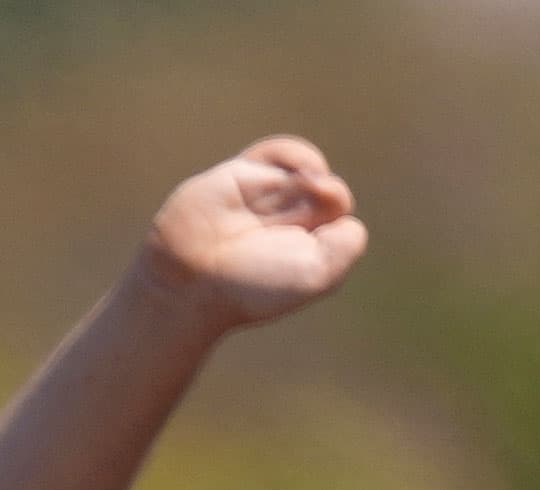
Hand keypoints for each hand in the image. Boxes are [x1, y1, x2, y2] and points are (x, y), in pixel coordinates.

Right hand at [139, 136, 368, 333]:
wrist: (192, 276)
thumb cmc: (252, 285)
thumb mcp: (316, 275)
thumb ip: (347, 244)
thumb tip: (344, 206)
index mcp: (306, 249)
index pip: (342, 219)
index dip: (338, 218)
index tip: (320, 233)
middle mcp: (288, 222)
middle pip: (329, 190)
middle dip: (328, 193)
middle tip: (310, 207)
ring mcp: (265, 197)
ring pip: (308, 167)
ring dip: (312, 169)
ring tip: (304, 183)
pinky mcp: (240, 175)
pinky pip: (279, 153)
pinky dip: (292, 155)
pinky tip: (294, 170)